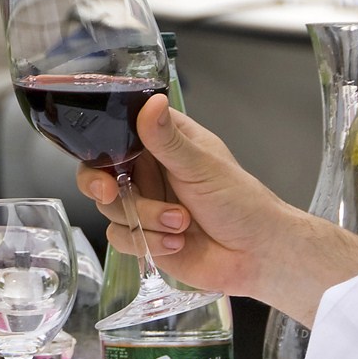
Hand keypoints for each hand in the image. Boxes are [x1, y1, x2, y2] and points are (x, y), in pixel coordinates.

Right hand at [77, 94, 288, 297]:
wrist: (256, 255)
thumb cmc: (241, 202)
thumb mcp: (202, 166)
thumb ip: (168, 139)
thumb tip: (151, 103)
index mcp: (163, 143)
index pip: (118, 132)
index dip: (101, 144)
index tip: (103, 158)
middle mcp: (149, 172)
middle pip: (101, 172)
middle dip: (102, 186)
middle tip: (112, 194)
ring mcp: (144, 204)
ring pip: (111, 209)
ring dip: (145, 219)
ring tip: (181, 223)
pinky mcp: (143, 236)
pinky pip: (121, 238)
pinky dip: (147, 242)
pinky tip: (176, 242)